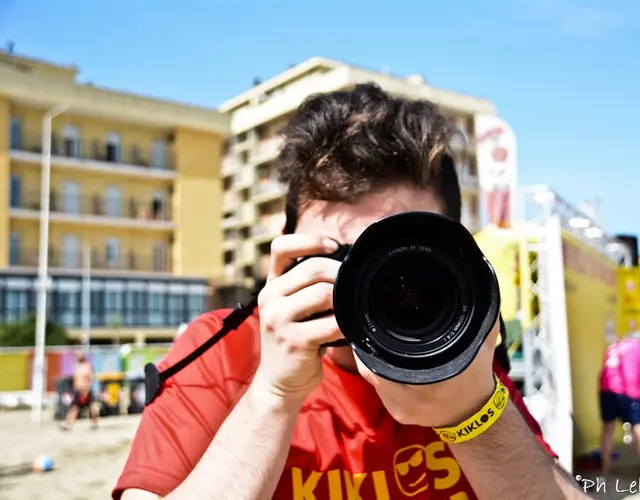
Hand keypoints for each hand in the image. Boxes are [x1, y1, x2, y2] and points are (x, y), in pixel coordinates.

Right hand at [252, 234, 342, 405]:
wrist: (279, 382)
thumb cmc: (295, 340)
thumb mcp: (292, 308)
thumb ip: (306, 286)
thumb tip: (345, 264)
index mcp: (271, 285)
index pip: (281, 247)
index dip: (310, 240)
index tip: (333, 247)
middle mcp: (269, 297)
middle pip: (312, 269)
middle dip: (339, 274)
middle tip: (353, 286)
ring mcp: (278, 319)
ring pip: (323, 293)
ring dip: (344, 300)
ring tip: (350, 309)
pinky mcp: (293, 341)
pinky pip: (331, 323)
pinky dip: (346, 324)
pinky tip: (349, 328)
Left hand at [355, 319, 499, 427]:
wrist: (475, 413)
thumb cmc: (476, 375)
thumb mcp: (481, 343)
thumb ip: (479, 318)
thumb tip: (481, 289)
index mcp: (438, 377)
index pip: (394, 355)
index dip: (380, 338)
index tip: (376, 320)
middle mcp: (417, 396)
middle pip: (376, 365)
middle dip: (371, 346)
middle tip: (370, 328)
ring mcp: (404, 409)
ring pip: (373, 378)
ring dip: (372, 360)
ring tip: (372, 342)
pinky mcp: (398, 414)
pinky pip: (378, 390)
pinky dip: (377, 374)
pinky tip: (380, 361)